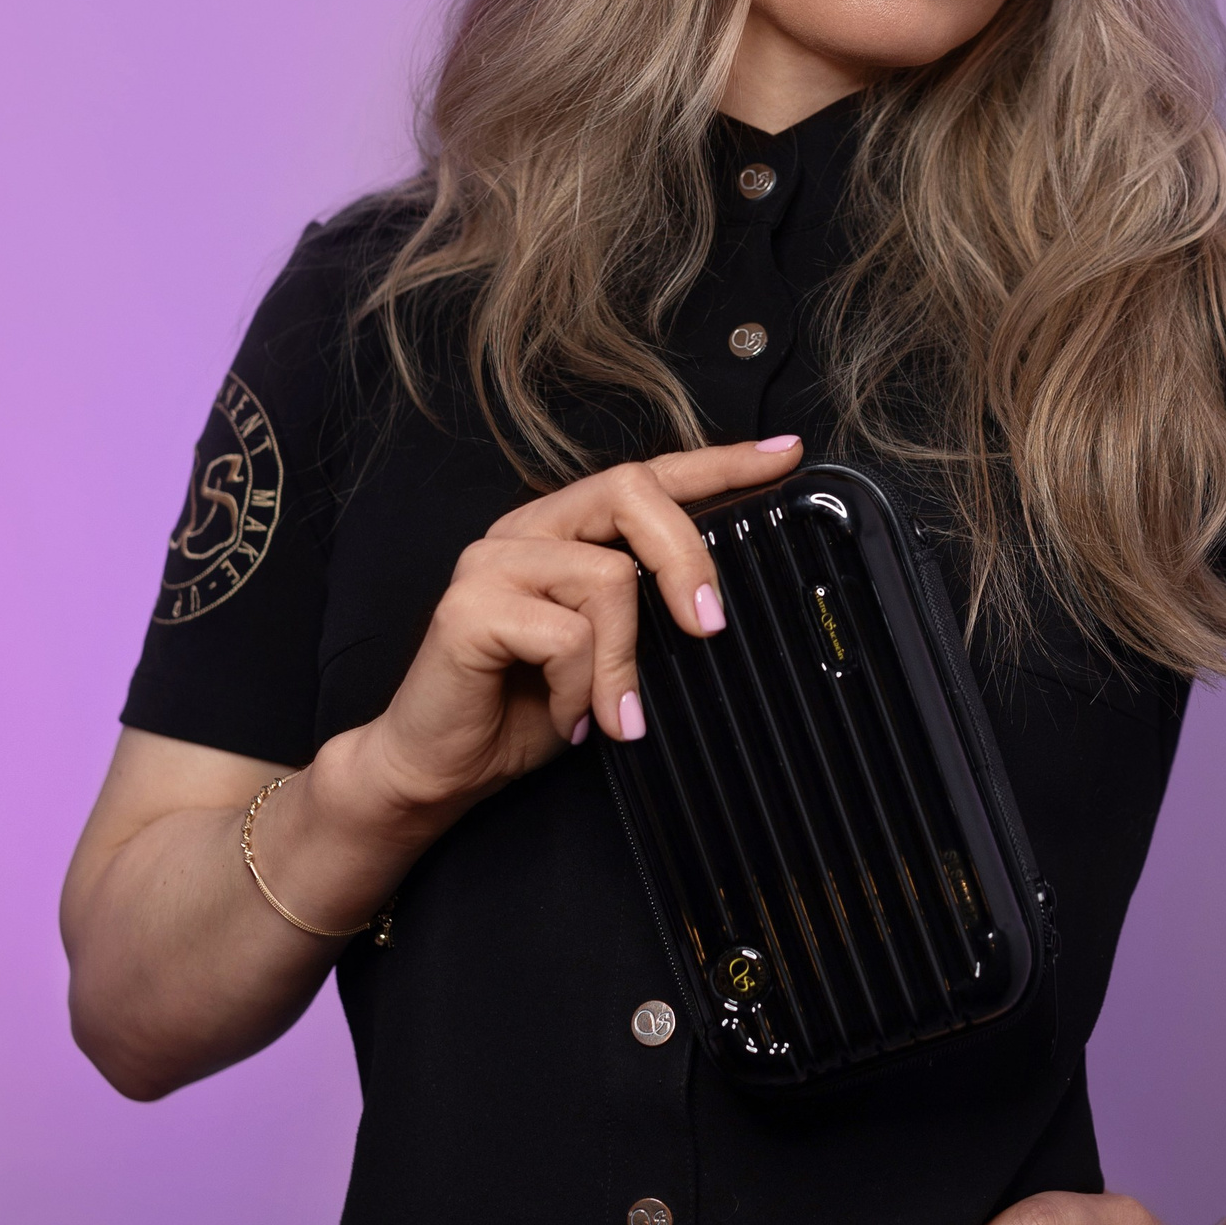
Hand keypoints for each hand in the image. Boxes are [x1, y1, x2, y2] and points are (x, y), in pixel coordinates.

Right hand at [327, 436, 800, 832]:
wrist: (442, 768)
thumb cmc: (526, 709)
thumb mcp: (613, 655)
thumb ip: (651, 613)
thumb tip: (721, 603)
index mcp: (565, 529)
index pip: (651, 476)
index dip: (719, 463)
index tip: (784, 456)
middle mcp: (528, 528)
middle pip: (632, 491)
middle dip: (686, 556)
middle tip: (708, 627)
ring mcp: (492, 561)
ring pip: (607, 577)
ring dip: (623, 662)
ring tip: (608, 712)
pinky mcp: (467, 606)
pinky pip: (566, 634)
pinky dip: (581, 686)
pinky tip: (565, 715)